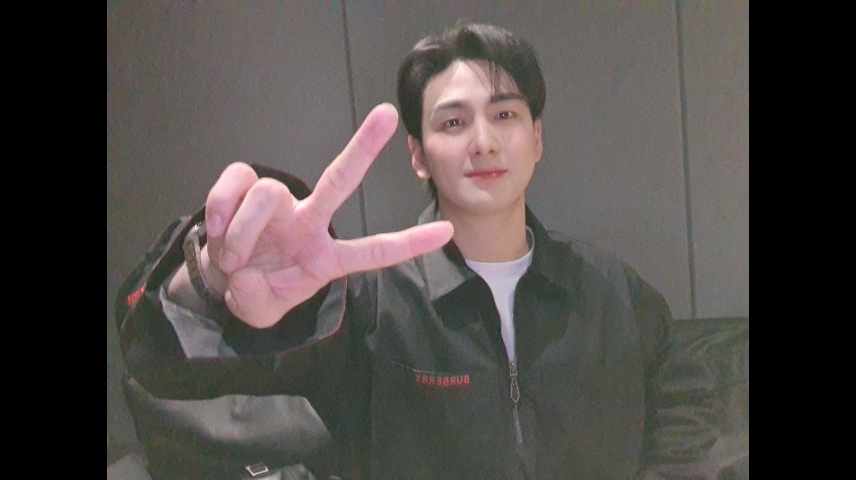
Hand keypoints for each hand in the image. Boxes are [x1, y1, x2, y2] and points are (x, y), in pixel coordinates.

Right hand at [201, 103, 453, 327]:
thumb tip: (247, 276)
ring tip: (232, 259)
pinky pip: (237, 182)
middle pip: (340, 180)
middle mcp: (309, 222)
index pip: (374, 251)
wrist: (218, 277)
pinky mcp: (245, 187)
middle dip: (364, 147)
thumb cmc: (253, 290)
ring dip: (242, 230)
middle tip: (388, 113)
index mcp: (325, 257)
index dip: (409, 243)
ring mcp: (279, 204)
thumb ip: (257, 302)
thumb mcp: (258, 312)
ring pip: (267, 193)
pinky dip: (220, 205)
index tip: (447, 231)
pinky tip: (214, 228)